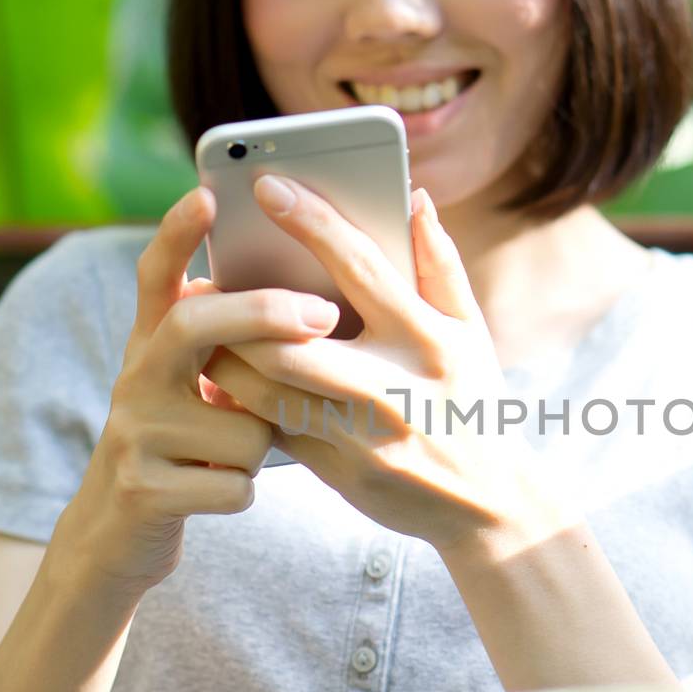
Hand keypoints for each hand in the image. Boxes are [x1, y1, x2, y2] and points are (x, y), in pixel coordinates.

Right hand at [53, 186, 338, 593]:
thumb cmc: (190, 445)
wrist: (120, 535)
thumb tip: (316, 291)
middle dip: (263, 313)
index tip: (207, 193)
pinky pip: (235, 482)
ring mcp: (133, 432)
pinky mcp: (143, 487)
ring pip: (241, 424)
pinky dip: (244, 490)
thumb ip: (234, 343)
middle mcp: (135, 376)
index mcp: (153, 344)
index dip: (179, 233)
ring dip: (260, 446)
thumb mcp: (199, 386)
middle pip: (196, 322)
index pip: (158, 274)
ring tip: (235, 455)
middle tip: (324, 313)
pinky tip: (221, 492)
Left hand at [199, 178, 556, 554]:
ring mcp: (361, 435)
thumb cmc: (472, 402)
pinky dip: (242, 399)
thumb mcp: (471, 333)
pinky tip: (224, 378)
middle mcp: (392, 387)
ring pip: (265, 389)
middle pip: (288, 340)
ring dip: (225, 356)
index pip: (360, 267)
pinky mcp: (337, 470)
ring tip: (207, 330)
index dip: (310, 221)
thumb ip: (440, 265)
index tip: (266, 185)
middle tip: (207, 284)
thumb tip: (413, 199)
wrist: (485, 505)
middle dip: (239, 309)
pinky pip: (272, 427)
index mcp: (427, 340)